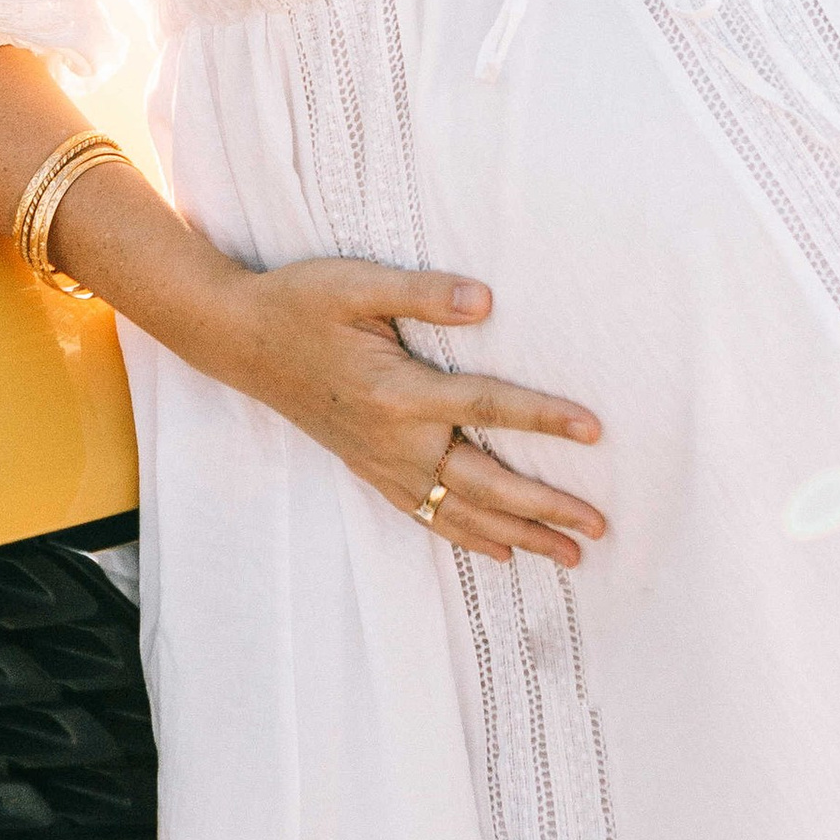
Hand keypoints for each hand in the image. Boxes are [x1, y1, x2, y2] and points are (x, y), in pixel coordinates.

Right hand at [218, 257, 605, 569]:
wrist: (239, 340)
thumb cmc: (300, 303)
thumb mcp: (357, 283)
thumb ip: (422, 292)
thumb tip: (484, 300)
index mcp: (398, 392)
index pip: (486, 406)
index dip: (542, 418)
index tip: (594, 432)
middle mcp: (395, 439)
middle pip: (485, 482)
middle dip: (545, 506)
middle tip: (599, 525)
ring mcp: (381, 462)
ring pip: (461, 512)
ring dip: (519, 534)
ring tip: (571, 555)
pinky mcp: (370, 470)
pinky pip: (427, 516)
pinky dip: (468, 538)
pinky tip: (503, 551)